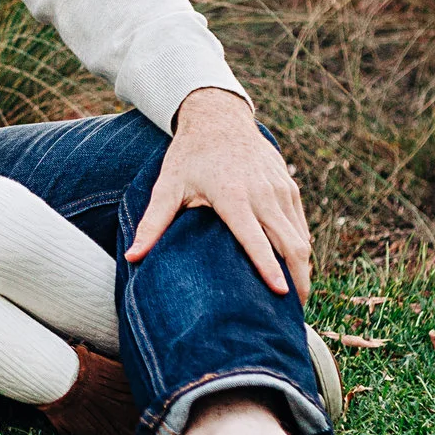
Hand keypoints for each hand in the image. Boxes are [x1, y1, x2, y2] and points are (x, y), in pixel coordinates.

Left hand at [126, 88, 309, 298]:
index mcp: (232, 196)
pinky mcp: (290, 188)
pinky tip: (295, 271)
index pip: (256, 238)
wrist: (219, 119)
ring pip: (300, 238)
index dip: (269, 267)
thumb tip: (132, 257)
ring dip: (302, 270)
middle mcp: (262, 194)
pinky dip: (301, 250)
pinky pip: (301, 226)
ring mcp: (281, 190)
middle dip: (297, 280)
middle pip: (290, 244)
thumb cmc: (189, 155)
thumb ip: (152, 223)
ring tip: (295, 300)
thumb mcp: (167, 186)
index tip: (280, 294)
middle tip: (292, 315)